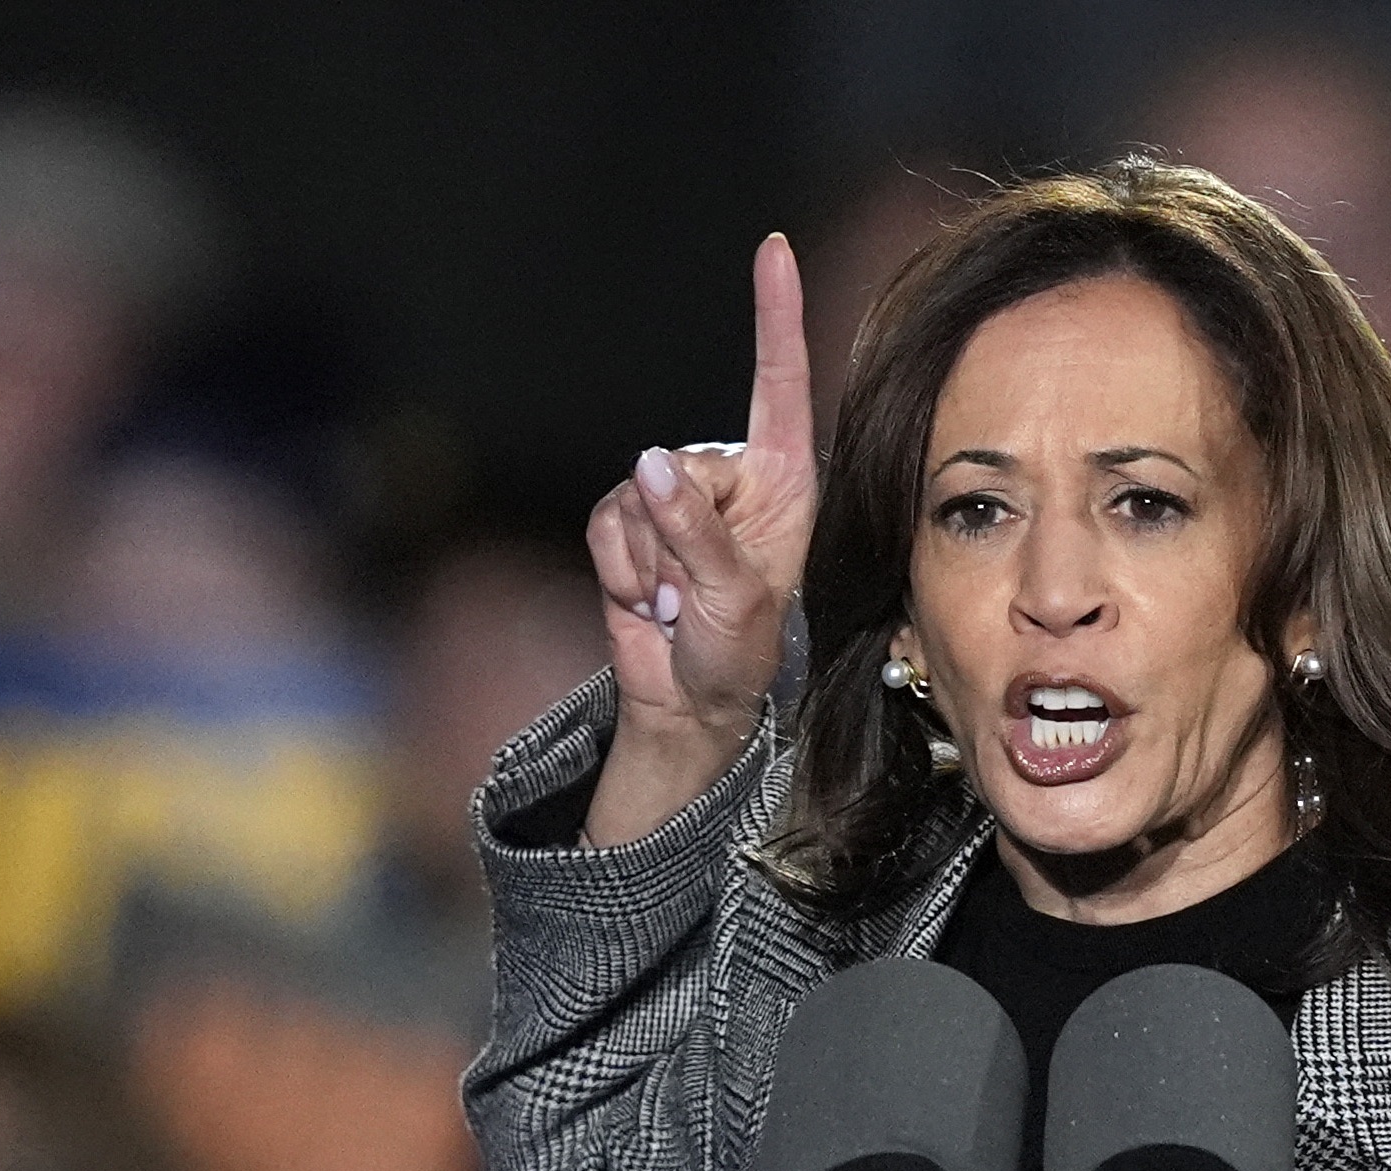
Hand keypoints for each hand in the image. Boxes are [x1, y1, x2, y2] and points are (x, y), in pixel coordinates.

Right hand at [582, 233, 814, 841]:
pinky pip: (607, 525)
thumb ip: (698, 533)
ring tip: (682, 603)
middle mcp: (730, 477)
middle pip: (684, 465)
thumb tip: (650, 466)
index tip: (775, 251)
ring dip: (653, 564)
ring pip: (637, 499)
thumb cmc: (741, 653)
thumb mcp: (737, 599)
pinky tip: (649, 601)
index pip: (779, 383)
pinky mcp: (627, 522)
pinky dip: (622, 570)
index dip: (776, 317)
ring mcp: (675, 497)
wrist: (689, 699)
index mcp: (783, 480)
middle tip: (704, 595)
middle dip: (683, 536)